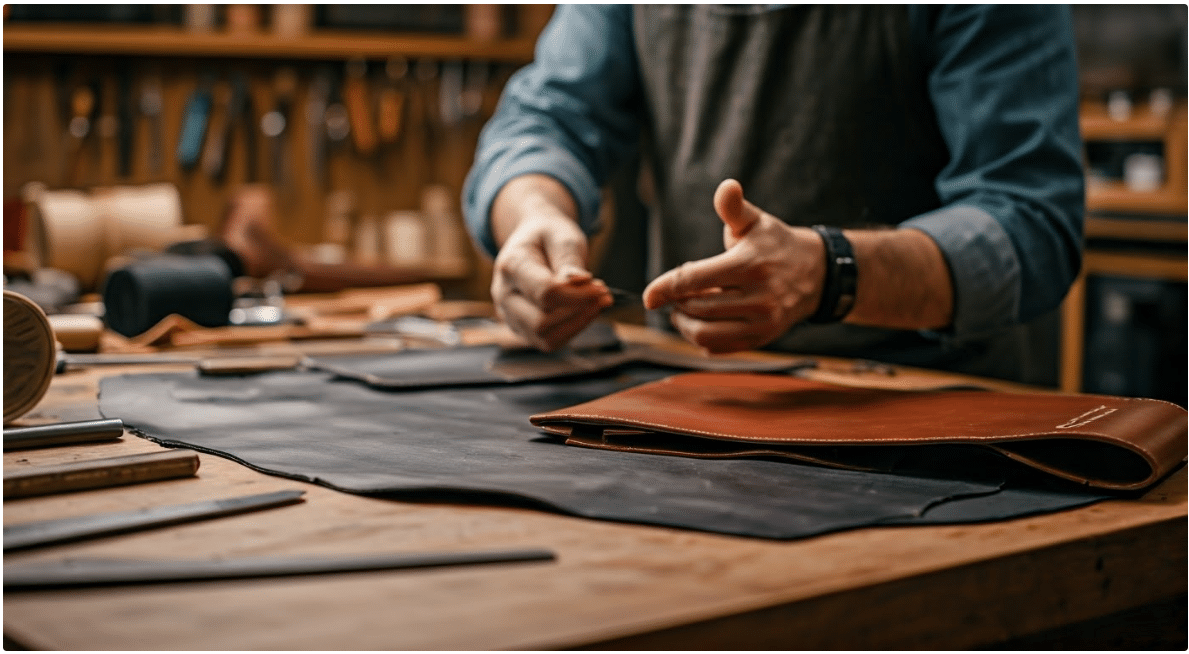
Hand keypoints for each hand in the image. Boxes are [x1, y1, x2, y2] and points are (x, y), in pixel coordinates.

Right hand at [491, 213, 611, 350]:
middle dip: (578, 312)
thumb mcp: (562, 236)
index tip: (601, 286)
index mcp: (510, 266)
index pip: (545, 293)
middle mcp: (503, 295)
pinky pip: (549, 342)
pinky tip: (585, 311)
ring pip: (546, 339)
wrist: (533, 241)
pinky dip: (572, 330)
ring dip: (578, 324)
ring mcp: (510, 315)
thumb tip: (580, 282)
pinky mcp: (522, 329)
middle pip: (541, 323)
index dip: (578, 295)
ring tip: (596, 302)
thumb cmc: (549, 236)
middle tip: (602, 294)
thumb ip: (569, 260)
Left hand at [642, 179, 825, 353]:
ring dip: (685, 324)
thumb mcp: (755, 221)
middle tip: (676, 293)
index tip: (648, 296)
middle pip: (696, 308)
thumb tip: (727, 187)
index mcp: (749, 264)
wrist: (815, 274)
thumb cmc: (774, 244)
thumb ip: (733, 207)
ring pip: (705, 333)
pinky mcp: (762, 339)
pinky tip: (702, 322)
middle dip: (677, 302)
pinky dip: (701, 339)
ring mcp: (762, 322)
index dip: (665, 288)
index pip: (694, 279)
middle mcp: (758, 296)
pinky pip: (718, 348)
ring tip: (684, 310)